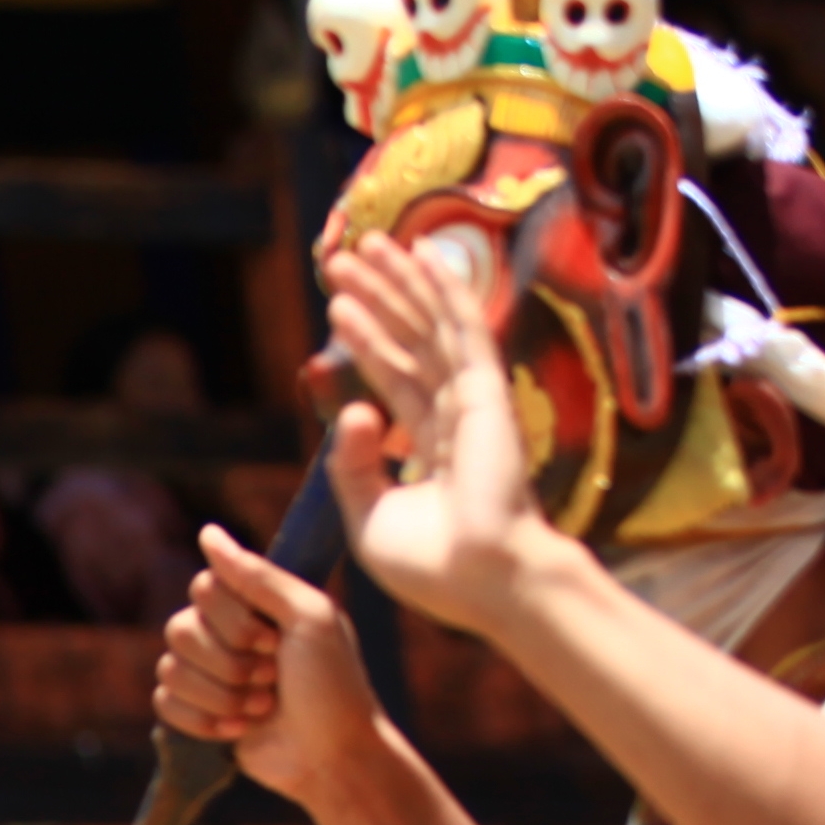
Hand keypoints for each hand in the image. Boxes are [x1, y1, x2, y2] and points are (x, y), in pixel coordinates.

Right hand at [158, 521, 383, 802]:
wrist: (332, 756)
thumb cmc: (333, 685)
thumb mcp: (309, 617)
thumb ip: (257, 574)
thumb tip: (206, 531)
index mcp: (255, 603)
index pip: (204, 588)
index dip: (233, 620)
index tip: (274, 641)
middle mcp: (226, 632)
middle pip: (179, 628)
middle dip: (227, 663)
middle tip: (271, 678)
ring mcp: (208, 672)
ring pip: (170, 668)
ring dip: (220, 695)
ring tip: (263, 707)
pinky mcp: (195, 711)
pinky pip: (164, 702)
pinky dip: (202, 720)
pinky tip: (239, 729)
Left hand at [320, 232, 568, 639]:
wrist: (482, 580)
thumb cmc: (434, 566)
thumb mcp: (369, 516)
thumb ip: (351, 467)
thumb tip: (349, 409)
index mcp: (431, 445)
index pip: (393, 375)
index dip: (366, 337)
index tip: (338, 306)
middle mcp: (454, 415)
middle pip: (410, 339)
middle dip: (378, 297)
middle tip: (344, 258)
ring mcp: (472, 401)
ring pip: (430, 325)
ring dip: (399, 283)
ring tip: (365, 244)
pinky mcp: (486, 394)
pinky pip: (462, 330)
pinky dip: (445, 290)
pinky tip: (424, 256)